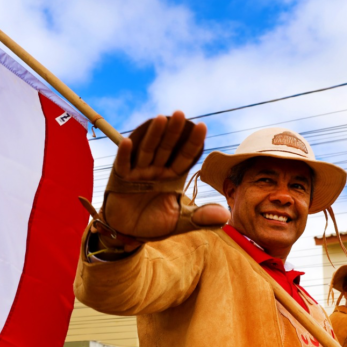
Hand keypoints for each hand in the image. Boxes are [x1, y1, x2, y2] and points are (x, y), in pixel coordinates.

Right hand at [101, 111, 228, 248]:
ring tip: (161, 119)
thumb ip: (201, 217)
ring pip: (147, 150)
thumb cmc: (154, 223)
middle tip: (181, 114)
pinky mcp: (120, 179)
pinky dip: (125, 154)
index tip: (203, 126)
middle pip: (166, 148)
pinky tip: (128, 142)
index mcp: (172, 177)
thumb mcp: (180, 222)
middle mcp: (156, 170)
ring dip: (153, 135)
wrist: (129, 233)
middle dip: (173, 132)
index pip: (185, 157)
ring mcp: (138, 172)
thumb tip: (226, 216)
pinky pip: (123, 165)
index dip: (193, 143)